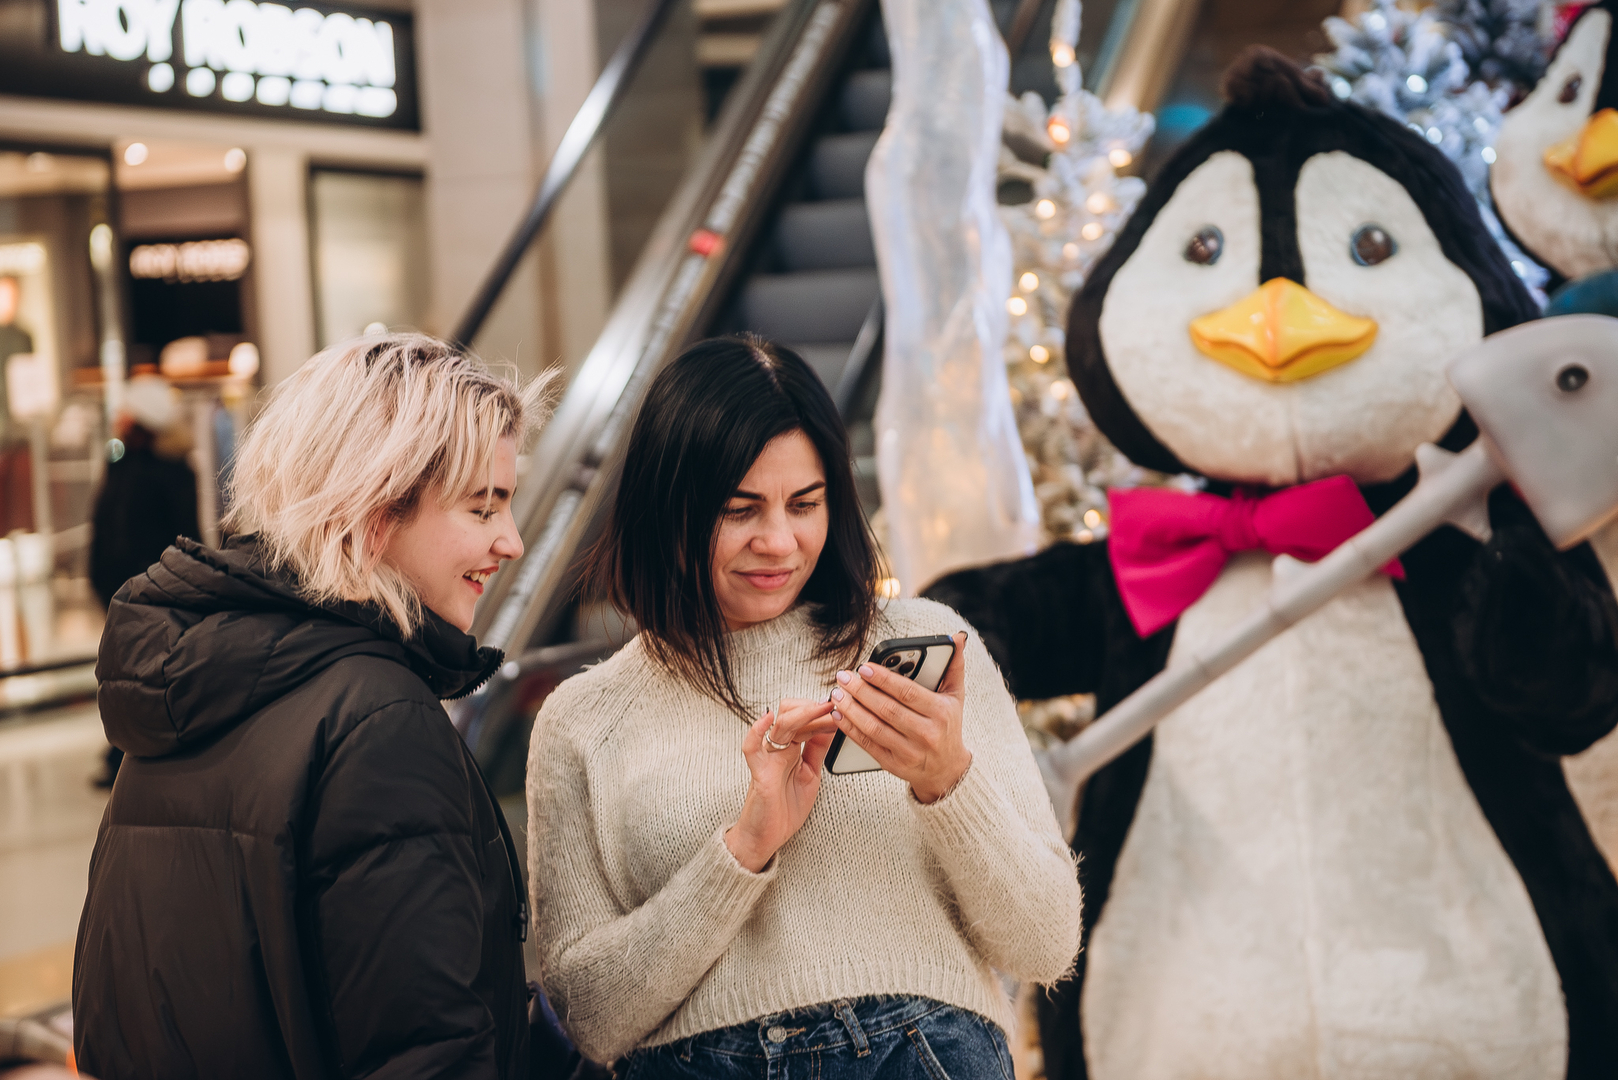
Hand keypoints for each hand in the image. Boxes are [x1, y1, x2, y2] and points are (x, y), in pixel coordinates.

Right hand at [725, 698, 837, 871]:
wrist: (767, 836)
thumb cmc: (785, 808)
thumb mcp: (810, 774)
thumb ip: (817, 750)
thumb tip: (831, 725)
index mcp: (791, 748)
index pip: (805, 719)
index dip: (823, 712)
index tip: (842, 707)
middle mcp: (778, 749)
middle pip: (790, 713)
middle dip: (814, 708)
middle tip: (834, 707)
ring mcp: (768, 758)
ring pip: (779, 725)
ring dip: (802, 714)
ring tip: (820, 709)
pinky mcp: (759, 773)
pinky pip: (751, 748)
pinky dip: (756, 731)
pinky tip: (768, 719)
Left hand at [830, 631, 972, 803]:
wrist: (948, 769)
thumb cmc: (947, 725)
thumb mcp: (955, 696)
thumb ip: (953, 666)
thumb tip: (959, 638)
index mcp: (940, 712)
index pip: (907, 692)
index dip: (884, 679)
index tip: (865, 667)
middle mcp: (926, 733)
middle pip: (887, 709)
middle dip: (861, 691)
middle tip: (843, 677)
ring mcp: (909, 752)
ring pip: (874, 727)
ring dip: (851, 709)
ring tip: (837, 694)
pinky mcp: (894, 764)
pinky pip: (868, 745)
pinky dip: (850, 730)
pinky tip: (839, 715)